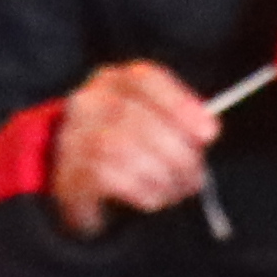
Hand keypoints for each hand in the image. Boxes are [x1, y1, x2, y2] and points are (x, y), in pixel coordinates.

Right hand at [45, 58, 222, 230]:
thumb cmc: (127, 149)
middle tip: (195, 177)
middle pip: (136, 117)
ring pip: (120, 148)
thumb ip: (177, 122)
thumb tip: (206, 129)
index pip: (145, 79)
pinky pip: (106, 177)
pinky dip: (139, 190)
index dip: (180, 104)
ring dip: (159, 174)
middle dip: (176, 152)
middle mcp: (88, 102)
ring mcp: (72, 136)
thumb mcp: (151, 124)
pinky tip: (152, 198)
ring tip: (174, 190)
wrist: (79, 182)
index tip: (209, 133)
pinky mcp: (67, 173)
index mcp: (113, 81)